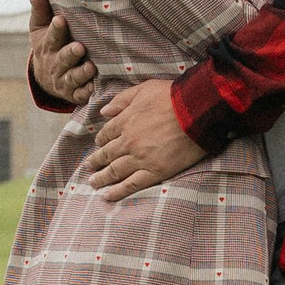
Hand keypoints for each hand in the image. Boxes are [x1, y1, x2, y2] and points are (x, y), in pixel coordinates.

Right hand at [28, 7, 96, 106]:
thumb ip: (40, 10)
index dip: (55, 29)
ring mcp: (64, 80)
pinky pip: (80, 95)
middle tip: (79, 47)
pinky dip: (87, 92)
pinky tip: (95, 88)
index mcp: (47, 46)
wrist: (45, 78)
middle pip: (62, 59)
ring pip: (72, 78)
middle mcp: (54, 64)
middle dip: (70, 54)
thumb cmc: (48, 45)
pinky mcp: (74, 93)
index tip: (60, 19)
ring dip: (81, 73)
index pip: (51, 36)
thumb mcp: (39, 29)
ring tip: (91, 67)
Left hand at [88, 78, 202, 199]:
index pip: (106, 134)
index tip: (98, 144)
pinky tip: (108, 196)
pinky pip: (132, 184)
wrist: (196, 112)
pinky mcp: (155, 172)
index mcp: (125, 121)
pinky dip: (118, 191)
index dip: (101, 140)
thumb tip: (104, 111)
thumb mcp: (144, 89)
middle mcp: (128, 142)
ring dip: (101, 178)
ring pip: (115, 171)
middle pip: (107, 154)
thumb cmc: (172, 97)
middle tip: (89, 166)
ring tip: (93, 183)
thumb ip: (122, 100)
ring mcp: (140, 159)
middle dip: (96, 161)